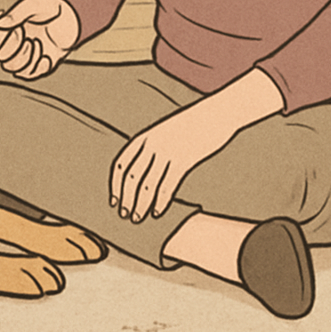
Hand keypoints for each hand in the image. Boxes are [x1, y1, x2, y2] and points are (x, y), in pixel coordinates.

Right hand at [0, 0, 79, 78]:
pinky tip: (45, 55)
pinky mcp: (38, 64)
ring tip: (37, 43)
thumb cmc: (54, 7)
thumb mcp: (34, 4)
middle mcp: (14, 41)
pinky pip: (28, 74)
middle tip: (24, 33)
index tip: (7, 24)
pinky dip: (36, 67)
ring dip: (24, 57)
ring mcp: (26, 54)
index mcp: (9, 26)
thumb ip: (16, 14)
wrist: (75, 16)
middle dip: (12, 45)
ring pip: (11, 67)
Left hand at [110, 69, 284, 220]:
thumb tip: (143, 169)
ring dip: (140, 204)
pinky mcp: (184, 159)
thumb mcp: (164, 131)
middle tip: (124, 214)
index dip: (115, 184)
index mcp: (144, 136)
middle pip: (131, 176)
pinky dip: (160, 201)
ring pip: (147, 184)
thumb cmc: (192, 124)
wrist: (217, 113)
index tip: (113, 200)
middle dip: (126, 198)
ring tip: (138, 218)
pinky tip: (158, 212)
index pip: (121, 163)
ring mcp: (167, 151)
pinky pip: (167, 185)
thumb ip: (152, 147)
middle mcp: (152, 143)